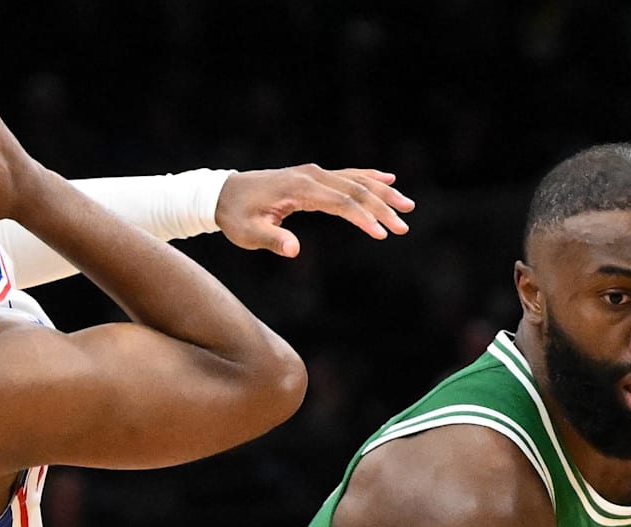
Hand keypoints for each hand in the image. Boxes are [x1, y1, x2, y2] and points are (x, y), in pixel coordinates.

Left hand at [215, 165, 414, 257]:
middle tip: (404, 226)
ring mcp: (313, 173)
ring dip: (383, 193)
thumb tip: (294, 250)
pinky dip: (369, 177)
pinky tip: (388, 179)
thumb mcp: (249, 234)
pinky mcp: (313, 176)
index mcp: (299, 189)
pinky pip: (347, 175)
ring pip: (356, 180)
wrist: (223, 194)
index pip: (341, 202)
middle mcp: (311, 176)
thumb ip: (273, 240)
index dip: (363, 218)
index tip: (381, 234)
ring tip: (407, 207)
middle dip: (382, 208)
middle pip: (355, 189)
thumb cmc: (236, 217)